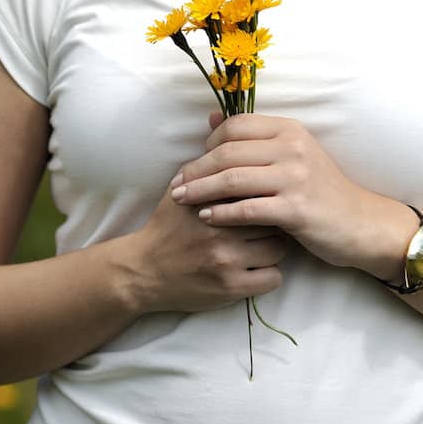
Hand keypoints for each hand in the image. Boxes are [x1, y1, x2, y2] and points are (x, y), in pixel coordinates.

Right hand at [132, 165, 290, 316]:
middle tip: (267, 224)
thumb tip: (231, 136)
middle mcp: (219, 228)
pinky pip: (274, 278)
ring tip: (259, 247)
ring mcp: (226, 259)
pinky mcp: (231, 287)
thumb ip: (206, 165)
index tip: (266, 198)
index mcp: (210, 199)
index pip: (259, 188)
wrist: (143, 270)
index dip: (266, 193)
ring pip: (279, 248)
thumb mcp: (180, 188)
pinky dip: (269, 274)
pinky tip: (256, 269)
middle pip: (273, 217)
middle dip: (273, 220)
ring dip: (273, 248)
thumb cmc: (167, 227)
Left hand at [169, 109, 380, 270]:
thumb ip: (253, 138)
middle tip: (175, 185)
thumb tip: (210, 119)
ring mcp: (295, 177)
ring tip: (181, 200)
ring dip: (200, 191)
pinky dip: (221, 213)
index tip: (195, 162)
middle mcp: (292, 148)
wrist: (359, 223)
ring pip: (232, 180)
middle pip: (228, 153)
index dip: (208, 143)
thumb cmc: (319, 190)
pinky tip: (206, 218)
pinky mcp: (296, 209)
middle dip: (196, 169)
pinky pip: (246, 209)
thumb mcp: (291, 155)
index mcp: (289, 129)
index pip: (235, 126)